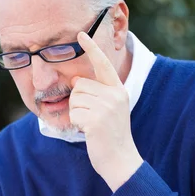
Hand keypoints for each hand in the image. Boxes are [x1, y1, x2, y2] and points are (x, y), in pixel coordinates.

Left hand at [69, 31, 143, 191]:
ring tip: (90, 125)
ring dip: (76, 114)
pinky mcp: (96, 120)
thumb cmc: (110, 136)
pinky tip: (88, 132)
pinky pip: (74, 114)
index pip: (103, 65)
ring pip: (75, 99)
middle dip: (78, 101)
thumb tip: (76, 81)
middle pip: (80, 85)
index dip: (91, 49)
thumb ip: (96, 94)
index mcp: (119, 90)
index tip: (81, 35)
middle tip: (90, 118)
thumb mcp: (108, 110)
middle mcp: (115, 95)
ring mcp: (106, 108)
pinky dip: (76, 124)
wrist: (120, 161)